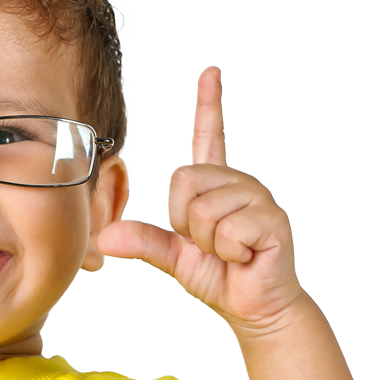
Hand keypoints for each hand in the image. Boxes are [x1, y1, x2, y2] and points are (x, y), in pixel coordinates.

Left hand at [96, 66, 302, 335]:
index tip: (210, 71)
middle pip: (185, 178)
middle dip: (184, 221)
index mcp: (216, 186)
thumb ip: (142, 242)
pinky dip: (227, 251)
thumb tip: (105, 239)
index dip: (208, 105)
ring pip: (204, 207)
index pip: (209, 136)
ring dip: (206, 240)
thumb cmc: (219, 277)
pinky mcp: (274, 219)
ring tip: (228, 251)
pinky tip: (245, 257)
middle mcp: (239, 183)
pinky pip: (228, 229)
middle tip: (207, 243)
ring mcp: (259, 198)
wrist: (253, 307)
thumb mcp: (172, 258)